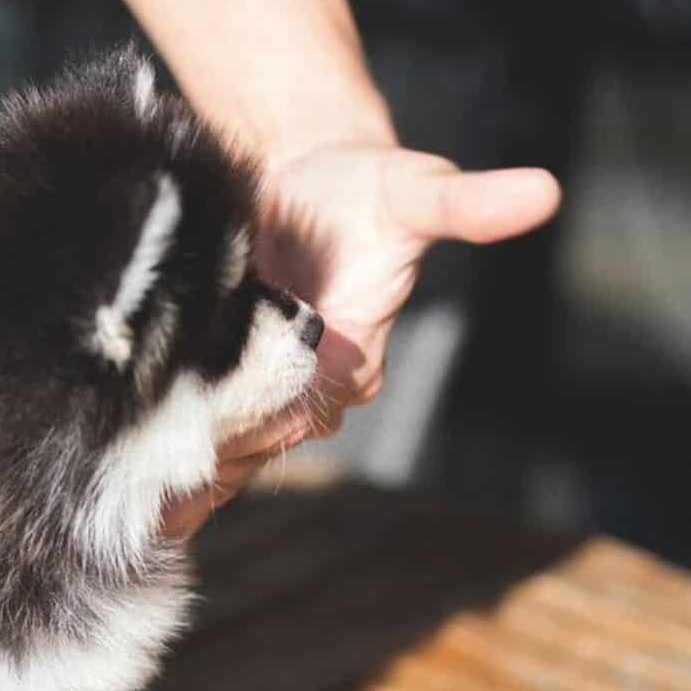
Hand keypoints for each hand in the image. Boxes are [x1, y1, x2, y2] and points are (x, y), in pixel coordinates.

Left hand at [161, 142, 561, 537]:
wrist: (309, 178)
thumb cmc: (365, 186)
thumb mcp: (413, 188)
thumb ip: (464, 203)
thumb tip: (544, 190)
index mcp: (355, 353)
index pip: (310, 402)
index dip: (267, 412)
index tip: (220, 418)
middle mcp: (317, 384)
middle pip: (266, 433)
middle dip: (220, 447)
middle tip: (161, 466)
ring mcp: (271, 391)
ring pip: (239, 447)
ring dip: (196, 473)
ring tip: (146, 507)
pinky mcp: (231, 386)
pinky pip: (216, 443)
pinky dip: (186, 478)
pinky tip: (149, 512)